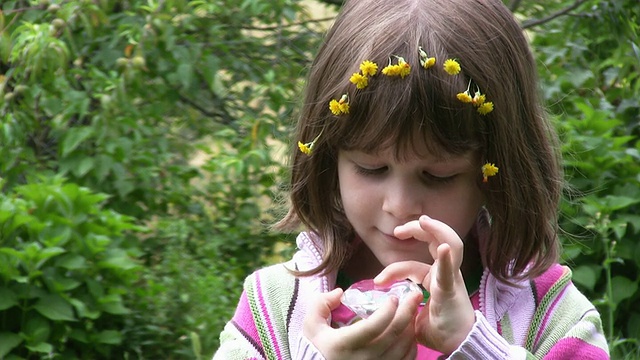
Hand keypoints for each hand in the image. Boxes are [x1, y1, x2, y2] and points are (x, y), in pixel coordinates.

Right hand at [303, 287, 421, 359]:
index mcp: (344, 344)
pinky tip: (410, 333)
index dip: (387, 310)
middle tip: (414, 297)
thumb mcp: (311, 324)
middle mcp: (362, 359)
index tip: (393, 297)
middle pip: (393, 334)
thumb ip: (322, 304)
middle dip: (407, 312)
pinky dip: (411, 345)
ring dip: (411, 327)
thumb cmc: (318, 346)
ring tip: (412, 312)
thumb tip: (340, 292)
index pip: (373, 326)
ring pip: (403, 348)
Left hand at [374, 215, 474, 354]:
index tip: (377, 281)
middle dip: (417, 229)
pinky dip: (447, 258)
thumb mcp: (413, 312)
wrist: (456, 345)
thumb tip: (387, 302)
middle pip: (434, 241)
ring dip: (437, 230)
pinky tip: (443, 247)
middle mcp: (445, 273)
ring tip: (423, 221)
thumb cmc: (438, 330)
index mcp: (435, 278)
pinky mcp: (452, 289)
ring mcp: (451, 278)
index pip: (412, 265)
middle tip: (398, 230)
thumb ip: (403, 303)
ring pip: (450, 246)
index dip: (393, 269)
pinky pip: (451, 271)